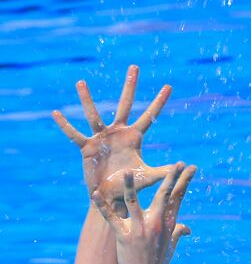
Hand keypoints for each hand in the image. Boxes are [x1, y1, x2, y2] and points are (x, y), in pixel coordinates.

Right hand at [53, 65, 174, 205]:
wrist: (110, 197)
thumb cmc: (129, 186)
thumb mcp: (148, 178)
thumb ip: (164, 172)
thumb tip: (183, 167)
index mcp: (134, 138)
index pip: (149, 117)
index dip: (159, 102)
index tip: (169, 86)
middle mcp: (118, 133)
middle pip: (125, 105)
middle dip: (130, 86)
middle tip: (135, 67)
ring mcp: (101, 137)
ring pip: (93, 115)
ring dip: (87, 99)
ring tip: (80, 82)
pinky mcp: (87, 147)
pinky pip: (74, 135)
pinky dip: (65, 126)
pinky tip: (55, 113)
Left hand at [93, 162, 195, 263]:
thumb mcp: (170, 248)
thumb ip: (177, 234)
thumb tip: (187, 229)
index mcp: (168, 225)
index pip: (178, 199)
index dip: (185, 182)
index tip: (192, 168)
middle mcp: (156, 225)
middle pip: (164, 196)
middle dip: (171, 178)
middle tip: (178, 164)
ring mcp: (140, 230)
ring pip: (134, 203)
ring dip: (129, 187)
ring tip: (126, 172)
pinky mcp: (125, 237)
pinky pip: (112, 218)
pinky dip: (102, 207)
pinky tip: (95, 196)